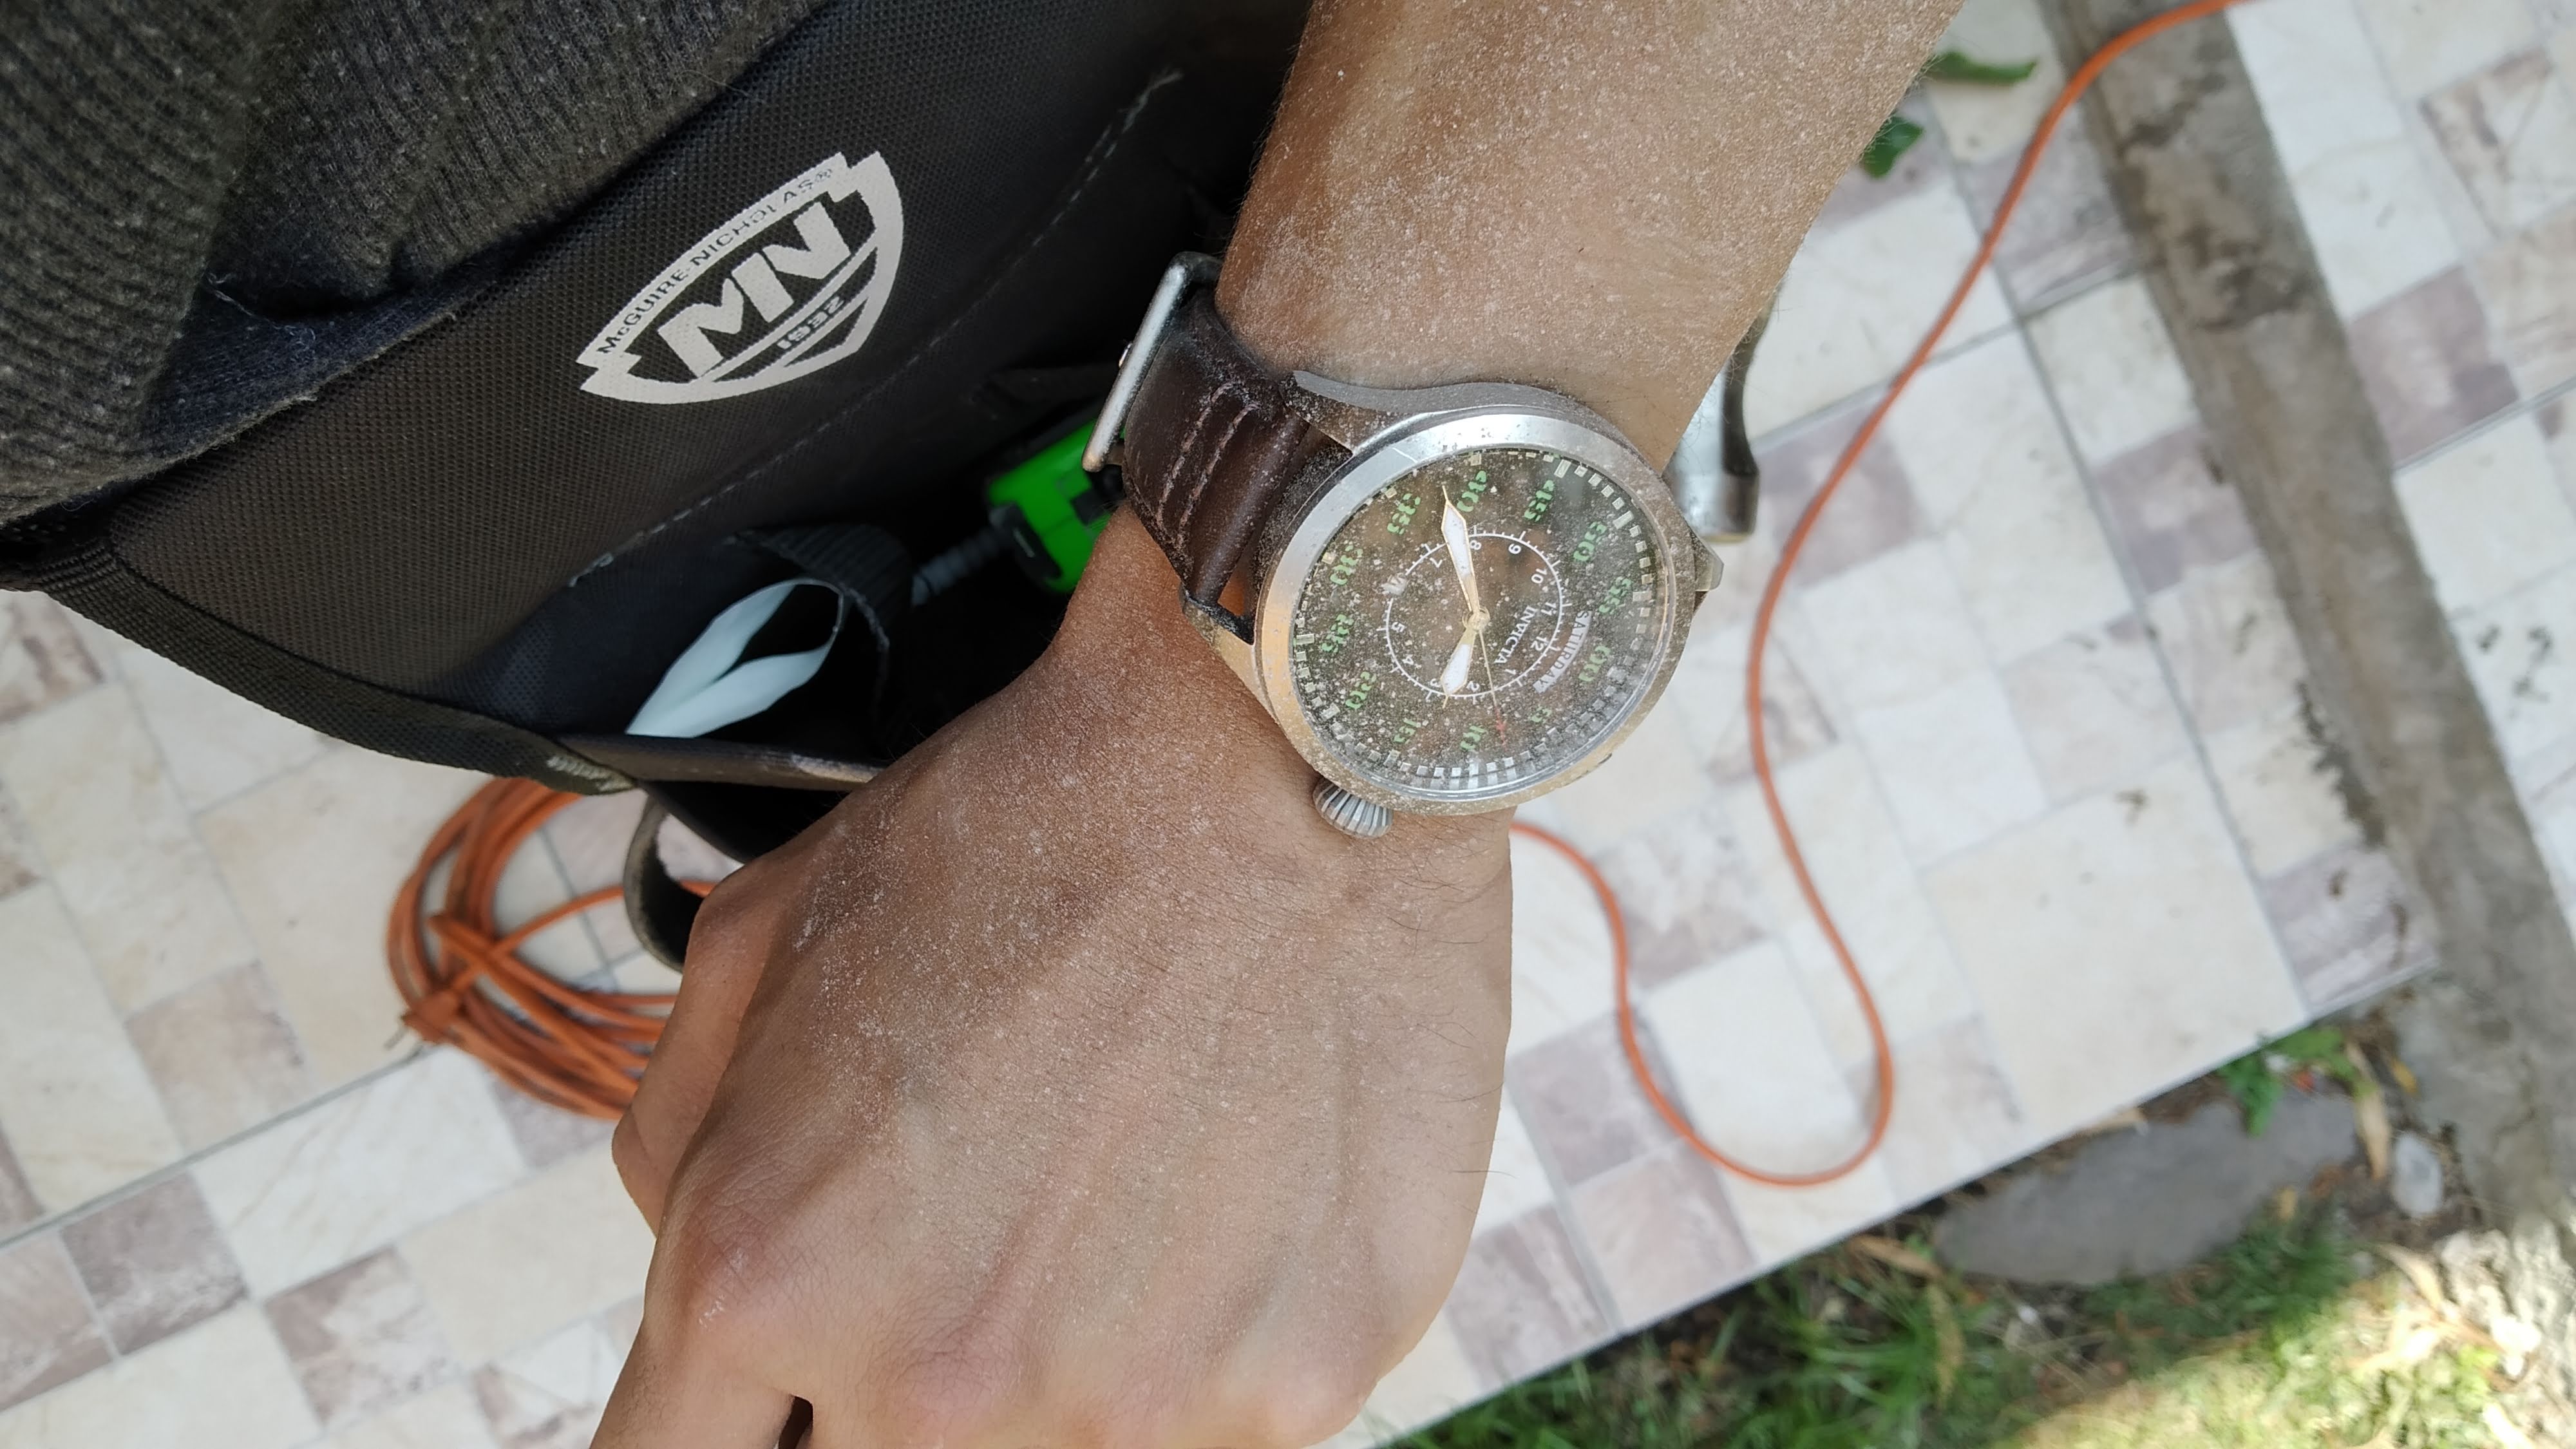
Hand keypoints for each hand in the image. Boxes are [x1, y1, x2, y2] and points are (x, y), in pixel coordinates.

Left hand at [601, 514, 1513, 1448]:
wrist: (1285, 765)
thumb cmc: (1022, 830)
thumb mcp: (756, 948)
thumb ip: (682, 1161)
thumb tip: (708, 1307)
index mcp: (763, 1276)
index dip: (729, 1421)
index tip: (785, 1384)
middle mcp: (934, 1381)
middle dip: (892, 1382)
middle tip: (982, 1236)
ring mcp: (1126, 1410)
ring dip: (1062, 1370)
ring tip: (1117, 1203)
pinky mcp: (1295, 1392)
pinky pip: (1212, 1428)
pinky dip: (1207, 1343)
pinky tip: (1225, 1201)